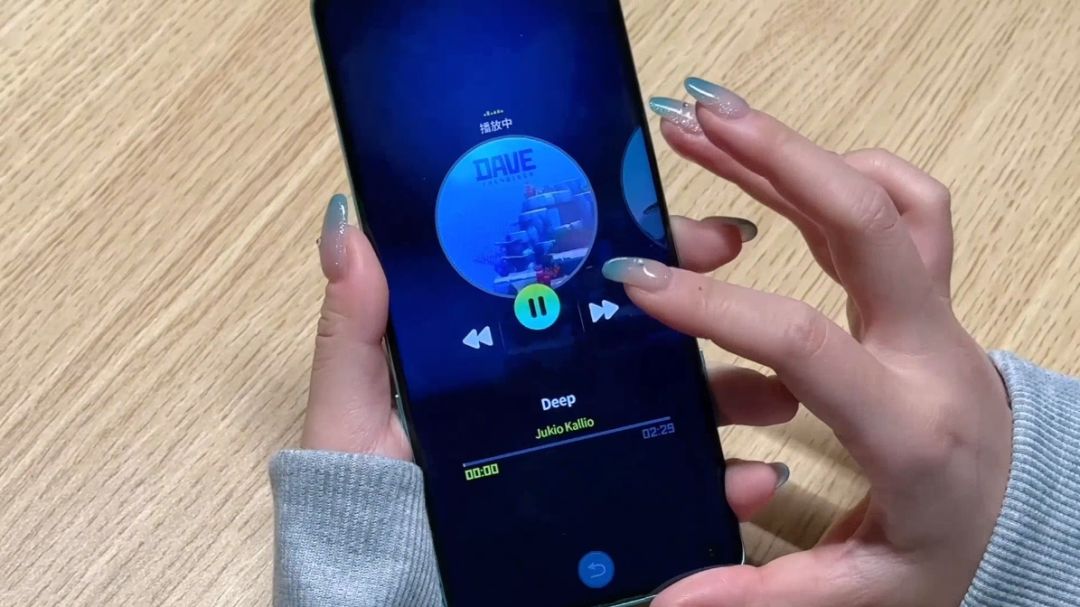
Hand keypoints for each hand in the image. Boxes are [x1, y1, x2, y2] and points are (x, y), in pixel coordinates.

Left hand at [301, 193, 788, 521]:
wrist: (391, 591)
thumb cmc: (368, 499)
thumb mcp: (353, 411)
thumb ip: (355, 330)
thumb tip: (350, 229)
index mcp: (505, 353)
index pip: (575, 284)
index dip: (630, 248)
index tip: (684, 227)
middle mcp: (556, 392)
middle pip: (640, 338)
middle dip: (706, 307)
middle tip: (745, 279)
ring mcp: (588, 447)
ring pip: (674, 408)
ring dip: (734, 391)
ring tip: (773, 390)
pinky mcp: (608, 506)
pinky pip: (678, 490)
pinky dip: (725, 483)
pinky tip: (752, 479)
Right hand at [604, 80, 1011, 605]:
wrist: (1021, 516)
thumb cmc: (941, 550)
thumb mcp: (859, 595)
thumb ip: (759, 598)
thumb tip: (661, 604)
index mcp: (905, 427)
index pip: (805, 342)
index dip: (717, 305)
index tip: (638, 283)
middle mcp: (928, 351)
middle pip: (869, 221)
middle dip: (777, 158)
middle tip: (692, 120)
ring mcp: (935, 314)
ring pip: (886, 197)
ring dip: (797, 150)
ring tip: (711, 121)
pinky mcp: (927, 296)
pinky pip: (904, 206)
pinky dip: (840, 171)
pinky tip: (779, 172)